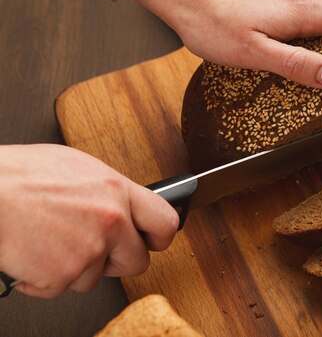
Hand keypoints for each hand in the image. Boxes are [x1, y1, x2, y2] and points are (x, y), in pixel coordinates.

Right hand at [0, 144, 178, 297]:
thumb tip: (123, 203)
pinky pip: (63, 287)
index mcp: (117, 190)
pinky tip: (35, 252)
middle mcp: (111, 220)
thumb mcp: (79, 168)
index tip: (152, 241)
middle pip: (137, 261)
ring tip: (51, 240)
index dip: (159, 237)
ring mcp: (89, 250)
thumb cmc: (22, 176)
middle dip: (117, 261)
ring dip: (76, 267)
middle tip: (97, 250)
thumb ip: (109, 191)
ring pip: (95, 277)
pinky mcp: (63, 274)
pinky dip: (46, 278)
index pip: (165, 222)